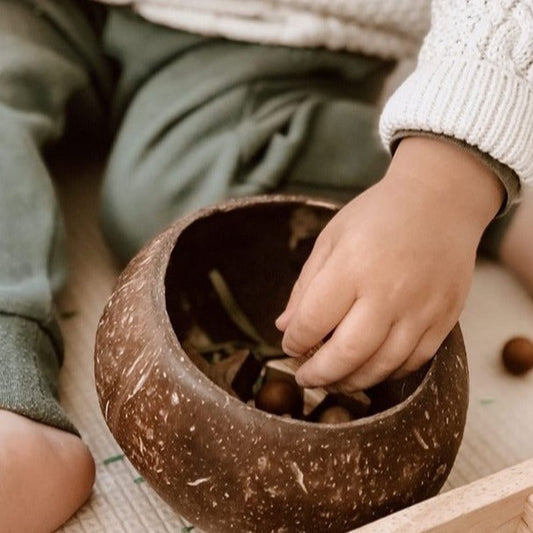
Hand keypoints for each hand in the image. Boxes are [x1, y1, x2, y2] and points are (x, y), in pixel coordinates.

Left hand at [276, 137, 503, 391]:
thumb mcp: (331, 238)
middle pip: (347, 354)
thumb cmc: (378, 215)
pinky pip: (416, 361)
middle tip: (305, 377)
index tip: (290, 347)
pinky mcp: (445, 317)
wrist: (440, 200)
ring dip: (352, 382)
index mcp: (351, 267)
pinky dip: (388, 373)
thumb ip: (306, 286)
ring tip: (334, 380)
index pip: (313, 321)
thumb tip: (284, 327)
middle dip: (319, 375)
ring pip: (382, 366)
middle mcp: (388, 292)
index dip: (295, 342)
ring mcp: (421, 308)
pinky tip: (371, 369)